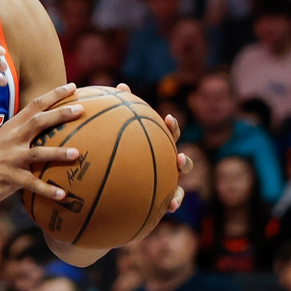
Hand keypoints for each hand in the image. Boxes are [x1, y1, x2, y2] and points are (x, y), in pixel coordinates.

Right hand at [0, 82, 83, 209]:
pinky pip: (32, 184)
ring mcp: (10, 159)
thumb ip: (21, 133)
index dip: (54, 94)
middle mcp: (11, 139)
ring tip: (77, 154)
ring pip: (38, 153)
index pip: (34, 105)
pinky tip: (63, 195)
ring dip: (58, 153)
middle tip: (81, 109)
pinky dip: (48, 190)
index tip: (72, 86)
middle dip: (60, 114)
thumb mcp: (2, 140)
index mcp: (11, 127)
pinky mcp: (9, 179)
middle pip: (38, 122)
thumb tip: (47, 128)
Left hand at [115, 83, 192, 212]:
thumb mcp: (110, 140)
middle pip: (180, 162)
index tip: (169, 119)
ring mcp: (163, 187)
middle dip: (183, 160)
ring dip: (180, 189)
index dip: (172, 128)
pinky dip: (174, 202)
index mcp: (153, 150)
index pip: (167, 136)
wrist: (106, 202)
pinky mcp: (158, 205)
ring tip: (177, 193)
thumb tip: (121, 85)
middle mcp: (162, 168)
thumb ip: (117, 116)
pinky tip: (171, 206)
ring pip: (180, 185)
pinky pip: (170, 203)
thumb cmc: (110, 165)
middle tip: (178, 157)